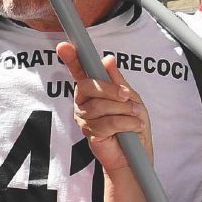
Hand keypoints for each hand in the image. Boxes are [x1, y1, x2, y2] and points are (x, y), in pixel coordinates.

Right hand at [57, 43, 154, 201]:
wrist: (136, 154)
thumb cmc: (133, 124)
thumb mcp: (131, 98)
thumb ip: (118, 80)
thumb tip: (108, 60)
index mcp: (92, 91)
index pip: (79, 71)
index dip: (71, 59)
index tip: (65, 46)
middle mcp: (83, 102)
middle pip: (88, 86)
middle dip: (110, 90)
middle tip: (127, 97)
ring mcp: (84, 118)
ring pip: (100, 106)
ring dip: (124, 111)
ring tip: (136, 117)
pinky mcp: (90, 134)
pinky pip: (107, 122)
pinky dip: (126, 123)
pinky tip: (133, 127)